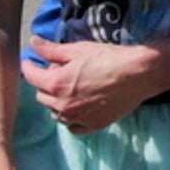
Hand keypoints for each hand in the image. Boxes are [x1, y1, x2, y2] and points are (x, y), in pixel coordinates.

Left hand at [23, 35, 156, 130]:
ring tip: (70, 89)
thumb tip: (33, 42)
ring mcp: (78, 117)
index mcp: (56, 83)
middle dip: (45, 83)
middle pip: (42, 96)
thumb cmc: (110, 58)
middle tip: (61, 71)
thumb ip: (52, 49)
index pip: (31, 76)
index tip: (31, 61)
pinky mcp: (93, 125)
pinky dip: (71, 118)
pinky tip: (78, 107)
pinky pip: (73, 126)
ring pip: (55, 113)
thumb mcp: (79, 49)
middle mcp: (63, 104)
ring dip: (57, 102)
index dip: (29, 66)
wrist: (140, 73)